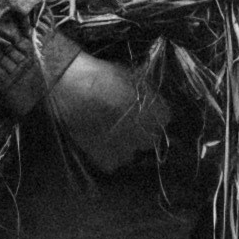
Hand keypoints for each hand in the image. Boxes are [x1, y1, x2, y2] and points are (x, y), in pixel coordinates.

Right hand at [49, 48, 171, 173]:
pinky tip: (99, 142)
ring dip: (125, 145)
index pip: (164, 118)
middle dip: (141, 131)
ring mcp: (127, 151)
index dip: (153, 113)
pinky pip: (113, 163)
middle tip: (126, 122)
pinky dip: (108, 155)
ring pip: (132, 154)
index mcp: (159, 114)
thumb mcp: (132, 77)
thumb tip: (146, 96)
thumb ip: (144, 93)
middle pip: (150, 139)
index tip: (143, 110)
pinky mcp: (106, 160)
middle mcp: (148, 136)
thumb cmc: (103, 76)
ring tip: (110, 133)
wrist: (73, 87)